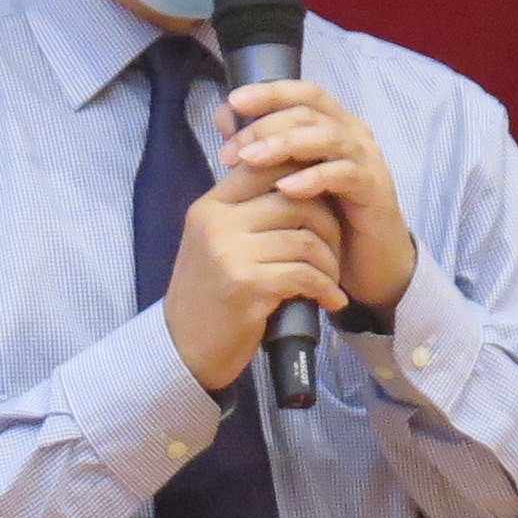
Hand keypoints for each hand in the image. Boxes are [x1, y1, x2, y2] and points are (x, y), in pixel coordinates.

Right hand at [161, 161, 347, 392]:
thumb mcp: (215, 244)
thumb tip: (299, 182)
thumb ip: (245, 214)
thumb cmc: (209, 297)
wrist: (182, 351)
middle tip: (334, 251)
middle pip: (295, 199)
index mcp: (210, 207)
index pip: (266, 166)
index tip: (325, 203)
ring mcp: (230, 254)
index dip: (305, 177)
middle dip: (328, 225)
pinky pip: (304, 275)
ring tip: (331, 280)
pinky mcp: (247, 287)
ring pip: (305, 239)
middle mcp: (217, 223)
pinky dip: (325, 289)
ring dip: (329, 263)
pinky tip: (330, 301)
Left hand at [224, 80, 413, 314]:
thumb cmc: (326, 220)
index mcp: (333, 125)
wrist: (368, 265)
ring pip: (327, 137)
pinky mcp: (375, 189)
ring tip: (251, 160)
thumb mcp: (288, 180)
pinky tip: (286, 189)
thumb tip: (223, 117)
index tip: (233, 101)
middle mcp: (352, 135)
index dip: (270, 92)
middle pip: (310, 112)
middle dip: (267, 125)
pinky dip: (314, 178)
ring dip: (285, 145)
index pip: (303, 93)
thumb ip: (260, 147)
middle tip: (233, 149)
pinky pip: (345, 174)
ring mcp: (367, 160)